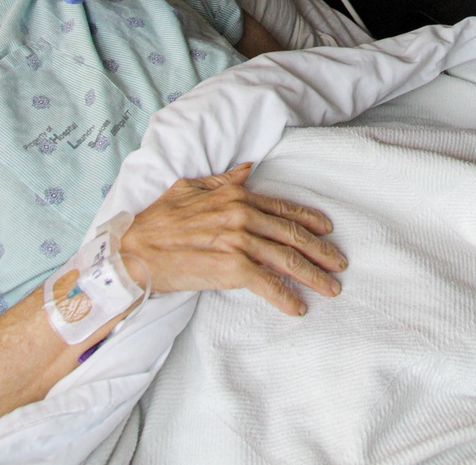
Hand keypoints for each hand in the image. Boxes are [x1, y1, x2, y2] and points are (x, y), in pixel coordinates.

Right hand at [120, 164, 346, 314]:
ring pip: (286, 259)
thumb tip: (247, 168)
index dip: (309, 219)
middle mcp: (243, 215)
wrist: (135, 249)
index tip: (328, 230)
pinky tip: (299, 307)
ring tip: (331, 287)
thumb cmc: (159, 219)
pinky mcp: (231, 268)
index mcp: (237, 195)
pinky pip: (267, 284)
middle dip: (321, 250)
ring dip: (313, 275)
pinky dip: (285, 297)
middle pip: (292, 234)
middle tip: (340, 262)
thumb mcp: (192, 186)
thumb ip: (224, 179)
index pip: (283, 208)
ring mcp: (239, 241)